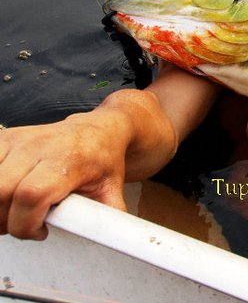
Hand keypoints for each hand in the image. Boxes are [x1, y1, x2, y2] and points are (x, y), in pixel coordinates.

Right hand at [0, 114, 128, 239]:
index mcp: (70, 159)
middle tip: (26, 224)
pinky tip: (6, 196)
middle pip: (2, 192)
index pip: (33, 194)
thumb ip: (108, 217)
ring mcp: (20, 141)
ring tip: (15, 212)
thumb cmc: (103, 158)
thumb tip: (110, 240)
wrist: (98, 130)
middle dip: (7, 221)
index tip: (40, 231)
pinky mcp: (5, 139)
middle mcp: (41, 146)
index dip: (27, 223)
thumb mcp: (113, 189)